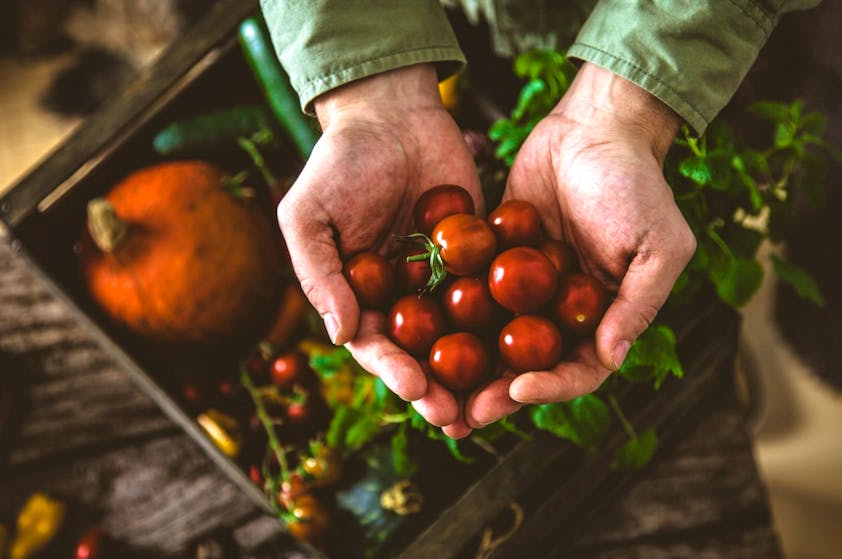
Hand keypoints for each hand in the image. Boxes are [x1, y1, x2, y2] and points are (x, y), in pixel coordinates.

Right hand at [277, 64, 481, 427]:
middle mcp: (403, 298)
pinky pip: (495, 290)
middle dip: (440, 388)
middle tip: (461, 416)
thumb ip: (319, 274)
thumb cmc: (338, 163)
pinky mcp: (479, 256)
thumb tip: (340, 334)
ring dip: (478, 371)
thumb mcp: (309, 215)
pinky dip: (511, 318)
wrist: (391, 114)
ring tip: (498, 400)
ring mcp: (443, 279)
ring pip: (463, 334)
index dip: (395, 371)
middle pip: (423, 353)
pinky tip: (532, 343)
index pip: (376, 346)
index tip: (416, 390)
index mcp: (359, 297)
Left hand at [453, 64, 695, 435]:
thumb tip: (612, 358)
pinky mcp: (494, 260)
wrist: (594, 126)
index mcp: (604, 318)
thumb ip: (637, 303)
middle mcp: (563, 312)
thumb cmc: (636, 184)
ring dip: (467, 368)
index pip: (579, 370)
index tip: (517, 390)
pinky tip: (417, 332)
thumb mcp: (657, 245)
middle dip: (496, 393)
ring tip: (433, 389)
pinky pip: (471, 294)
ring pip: (494, 340)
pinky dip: (447, 316)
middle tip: (462, 415)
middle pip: (529, 367)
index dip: (551, 388)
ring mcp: (526, 289)